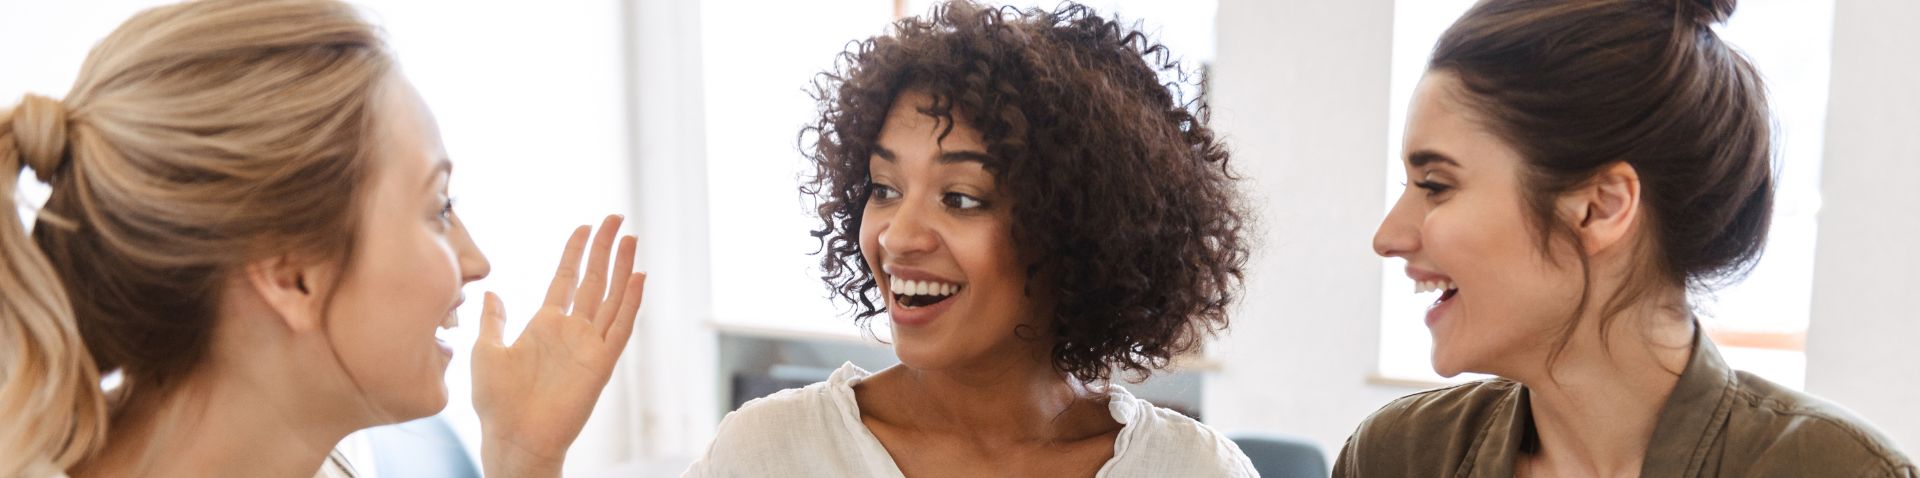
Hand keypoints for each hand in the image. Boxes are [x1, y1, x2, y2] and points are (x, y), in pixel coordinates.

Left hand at [472, 215, 644, 476]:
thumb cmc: (496, 402)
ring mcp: (589, 346)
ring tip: (631, 239)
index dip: (576, 252)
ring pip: (611, 297)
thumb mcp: (485, 351)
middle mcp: (571, 331)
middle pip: (594, 280)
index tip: (585, 226)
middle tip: (617, 219)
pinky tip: (638, 278)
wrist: (514, 437)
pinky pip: (620, 328)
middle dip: (604, 248)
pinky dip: (631, 303)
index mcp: (545, 325)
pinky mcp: (601, 363)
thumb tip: (492, 292)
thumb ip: (493, 320)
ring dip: (622, 267)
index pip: (566, 279)